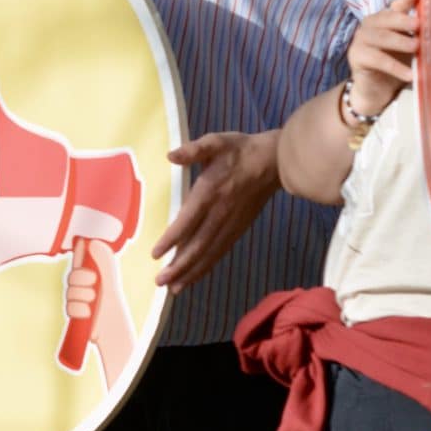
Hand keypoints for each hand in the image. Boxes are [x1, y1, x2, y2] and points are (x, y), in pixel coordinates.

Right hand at [64, 239, 134, 386]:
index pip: (79, 258)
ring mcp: (74, 298)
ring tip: (94, 303)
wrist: (112, 329)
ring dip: (84, 297)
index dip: (80, 257)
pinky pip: (70, 307)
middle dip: (83, 279)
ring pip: (70, 291)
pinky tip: (89, 314)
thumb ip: (104, 262)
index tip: (87, 260)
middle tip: (95, 284)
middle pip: (72, 275)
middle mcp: (79, 284)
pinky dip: (81, 310)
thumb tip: (95, 242)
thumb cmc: (112, 305)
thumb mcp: (110, 281)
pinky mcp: (72, 312)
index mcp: (88, 273)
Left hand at [152, 129, 279, 290]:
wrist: (274, 161)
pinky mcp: (239, 228)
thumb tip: (171, 155)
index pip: (188, 221)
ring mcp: (231, 224)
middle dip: (179, 266)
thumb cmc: (240, 149)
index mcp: (211, 193)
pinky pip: (220, 251)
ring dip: (192, 272)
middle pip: (198, 245)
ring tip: (174, 288)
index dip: (172, 239)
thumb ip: (193, 149)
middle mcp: (220, 213)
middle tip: (161, 282)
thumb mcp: (216, 141)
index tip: (156, 254)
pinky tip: (195, 276)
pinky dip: (207, 266)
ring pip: (209, 253)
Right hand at [348, 0, 418, 118]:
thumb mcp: (410, 47)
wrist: (377, 90)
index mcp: (384, 19)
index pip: (397, 5)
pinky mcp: (356, 57)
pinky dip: (394, 66)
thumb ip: (419, 34)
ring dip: (398, 41)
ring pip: (378, 36)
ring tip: (416, 47)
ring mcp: (360, 40)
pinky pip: (376, 59)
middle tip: (419, 25)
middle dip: (402, 20)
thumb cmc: (397, 64)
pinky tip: (409, 74)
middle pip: (384, 18)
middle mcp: (370, 25)